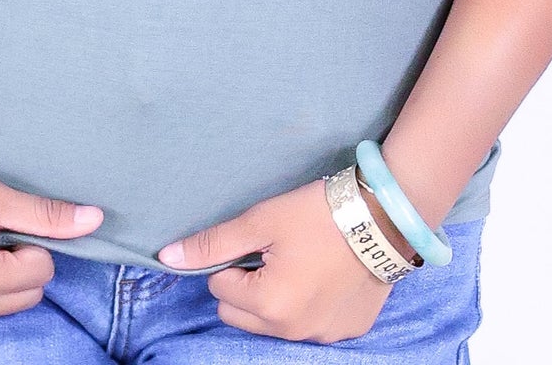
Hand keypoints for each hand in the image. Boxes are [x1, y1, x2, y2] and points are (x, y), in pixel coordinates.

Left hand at [156, 176, 395, 344]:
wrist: (385, 217)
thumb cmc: (319, 214)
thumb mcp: (261, 220)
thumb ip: (213, 243)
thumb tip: (166, 258)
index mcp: (268, 305)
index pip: (219, 287)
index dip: (232, 260)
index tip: (257, 240)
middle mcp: (293, 332)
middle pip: (241, 313)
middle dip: (245, 285)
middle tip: (272, 250)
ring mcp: (322, 336)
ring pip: (273, 323)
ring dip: (274, 298)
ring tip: (299, 260)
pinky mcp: (347, 331)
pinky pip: (309, 325)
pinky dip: (307, 304)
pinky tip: (322, 274)